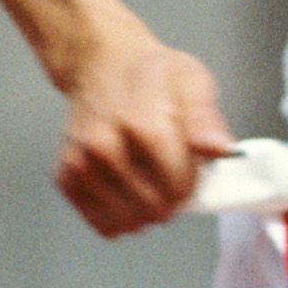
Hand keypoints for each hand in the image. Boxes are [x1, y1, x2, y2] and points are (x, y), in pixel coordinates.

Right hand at [55, 20, 235, 234]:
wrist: (101, 64)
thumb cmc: (151, 75)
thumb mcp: (192, 82)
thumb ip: (206, 119)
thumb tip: (220, 150)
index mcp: (141, 126)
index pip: (177, 188)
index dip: (191, 184)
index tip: (190, 167)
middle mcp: (104, 148)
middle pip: (153, 209)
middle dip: (170, 199)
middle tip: (168, 172)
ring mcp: (81, 165)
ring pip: (128, 222)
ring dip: (144, 210)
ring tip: (146, 178)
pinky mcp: (67, 178)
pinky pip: (103, 224)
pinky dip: (120, 215)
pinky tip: (126, 188)